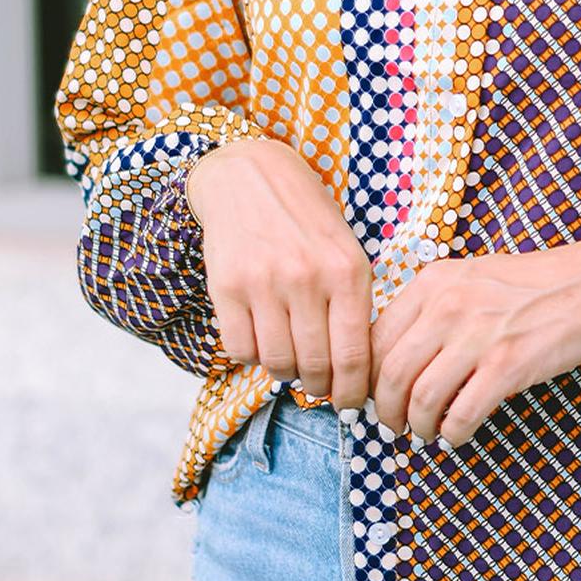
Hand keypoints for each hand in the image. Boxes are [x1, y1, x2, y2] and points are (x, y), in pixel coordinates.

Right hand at [185, 139, 374, 407]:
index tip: (350, 405)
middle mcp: (307, 278)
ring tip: (289, 356)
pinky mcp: (227, 285)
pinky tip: (260, 336)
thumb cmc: (307, 221)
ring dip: (284, 371)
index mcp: (347, 272)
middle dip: (319, 387)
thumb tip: (353, 374)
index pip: (354, 356)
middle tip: (318, 386)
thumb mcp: (346, 252)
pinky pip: (240, 349)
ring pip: (276, 363)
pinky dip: (251, 355)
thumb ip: (352, 307)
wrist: (251, 176)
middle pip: (315, 367)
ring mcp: (264, 282)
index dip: (352, 393)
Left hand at [367, 236, 580, 447]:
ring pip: (420, 398)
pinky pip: (461, 414)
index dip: (367, 377)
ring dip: (417, 426)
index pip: (376, 338)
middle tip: (393, 426)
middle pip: (389, 373)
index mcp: (433, 282)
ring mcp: (478, 335)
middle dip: (385, 410)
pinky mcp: (508, 364)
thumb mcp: (470, 279)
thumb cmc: (534, 286)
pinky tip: (456, 436)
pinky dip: (452, 434)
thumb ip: (432, 309)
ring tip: (424, 434)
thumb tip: (397, 359)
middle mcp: (448, 305)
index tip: (373, 397)